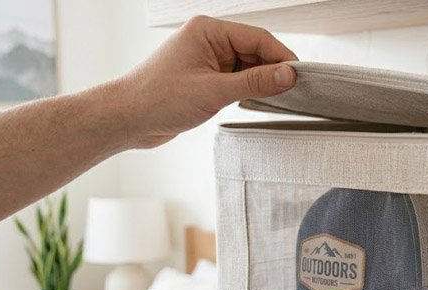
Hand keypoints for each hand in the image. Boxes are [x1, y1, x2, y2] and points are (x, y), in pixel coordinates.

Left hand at [109, 16, 297, 147]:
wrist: (127, 119)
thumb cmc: (157, 99)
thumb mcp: (214, 91)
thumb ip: (254, 82)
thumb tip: (287, 75)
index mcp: (207, 30)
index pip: (257, 38)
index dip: (281, 56)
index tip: (300, 75)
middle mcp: (207, 40)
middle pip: (254, 50)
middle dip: (272, 69)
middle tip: (292, 90)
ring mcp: (206, 59)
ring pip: (247, 66)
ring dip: (259, 81)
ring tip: (274, 98)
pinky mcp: (204, 78)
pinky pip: (236, 79)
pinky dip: (248, 89)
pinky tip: (255, 100)